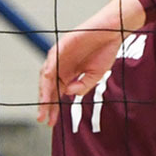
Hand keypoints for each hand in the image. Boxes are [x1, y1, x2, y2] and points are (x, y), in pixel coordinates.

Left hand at [37, 0, 145, 124]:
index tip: (50, 123)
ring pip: (46, 77)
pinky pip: (52, 61)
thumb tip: (69, 93)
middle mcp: (61, 66)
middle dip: (45, 105)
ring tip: (44, 107)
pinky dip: (49, 74)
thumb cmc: (104, 51)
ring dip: (44, 93)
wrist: (112, 32)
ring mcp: (60, 56)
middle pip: (48, 88)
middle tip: (43, 120)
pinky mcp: (62, 46)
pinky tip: (49, 88)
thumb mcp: (95, 76)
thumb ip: (82, 86)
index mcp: (68, 74)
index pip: (56, 94)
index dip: (53, 109)